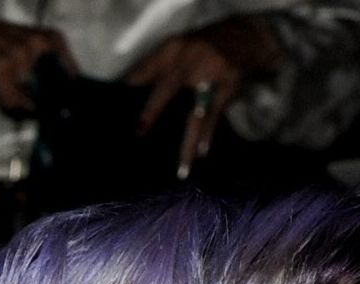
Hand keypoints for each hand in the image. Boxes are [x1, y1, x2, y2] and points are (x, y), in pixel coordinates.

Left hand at [124, 18, 281, 172]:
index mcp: (170, 49)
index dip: (130, 91)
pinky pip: (215, 116)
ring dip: (187, 144)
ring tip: (181, 170)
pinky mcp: (228, 84)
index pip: (144, 71)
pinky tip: (201, 153)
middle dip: (152, 111)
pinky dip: (207, 136)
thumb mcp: (174, 51)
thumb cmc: (196, 52)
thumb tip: (125, 97)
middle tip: (139, 133)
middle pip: (167, 89)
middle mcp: (189, 58)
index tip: (116, 115)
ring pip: (195, 113)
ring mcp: (212, 71)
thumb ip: (152, 71)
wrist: (242, 37)